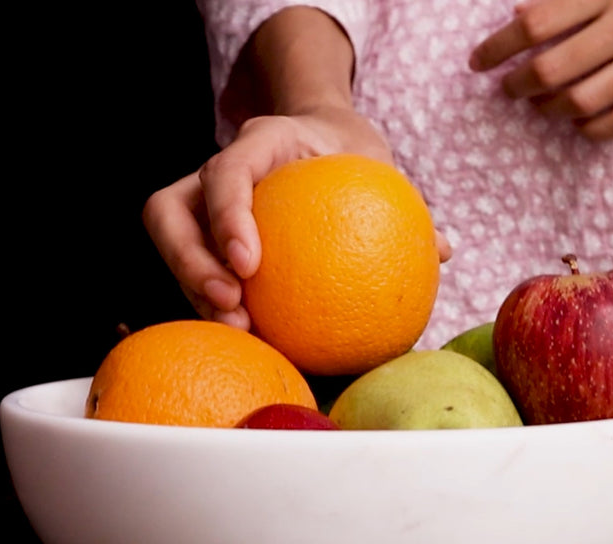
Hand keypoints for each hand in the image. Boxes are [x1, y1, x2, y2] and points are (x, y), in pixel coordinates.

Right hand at [143, 108, 449, 326]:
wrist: (324, 139)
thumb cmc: (353, 156)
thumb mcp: (382, 167)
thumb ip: (408, 207)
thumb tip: (444, 251)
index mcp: (263, 140)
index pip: (229, 170)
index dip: (229, 215)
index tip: (251, 265)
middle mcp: (219, 169)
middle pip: (168, 210)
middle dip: (190, 262)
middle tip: (232, 308)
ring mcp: (201, 201)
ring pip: (169, 239)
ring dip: (192, 288)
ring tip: (236, 330)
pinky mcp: (202, 231)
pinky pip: (192, 265)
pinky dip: (210, 299)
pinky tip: (250, 333)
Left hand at [469, 0, 612, 138]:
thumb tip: (523, 12)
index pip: (536, 24)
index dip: (498, 46)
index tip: (479, 61)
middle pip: (550, 70)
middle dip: (517, 84)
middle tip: (508, 87)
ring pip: (580, 102)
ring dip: (548, 109)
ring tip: (539, 105)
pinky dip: (588, 128)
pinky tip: (576, 121)